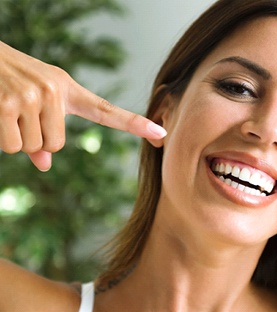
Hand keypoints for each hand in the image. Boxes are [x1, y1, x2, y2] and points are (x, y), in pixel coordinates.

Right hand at [0, 41, 165, 170]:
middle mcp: (56, 91)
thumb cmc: (8, 81)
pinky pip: (14, 147)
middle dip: (36, 140)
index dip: (134, 124)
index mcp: (68, 90)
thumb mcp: (34, 101)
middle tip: (19, 114)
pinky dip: (2, 140)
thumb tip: (45, 165)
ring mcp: (33, 97)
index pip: (106, 111)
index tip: (161, 133)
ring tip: (7, 110)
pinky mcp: (8, 105)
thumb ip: (45, 131)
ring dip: (17, 138)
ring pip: (35, 148)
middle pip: (56, 145)